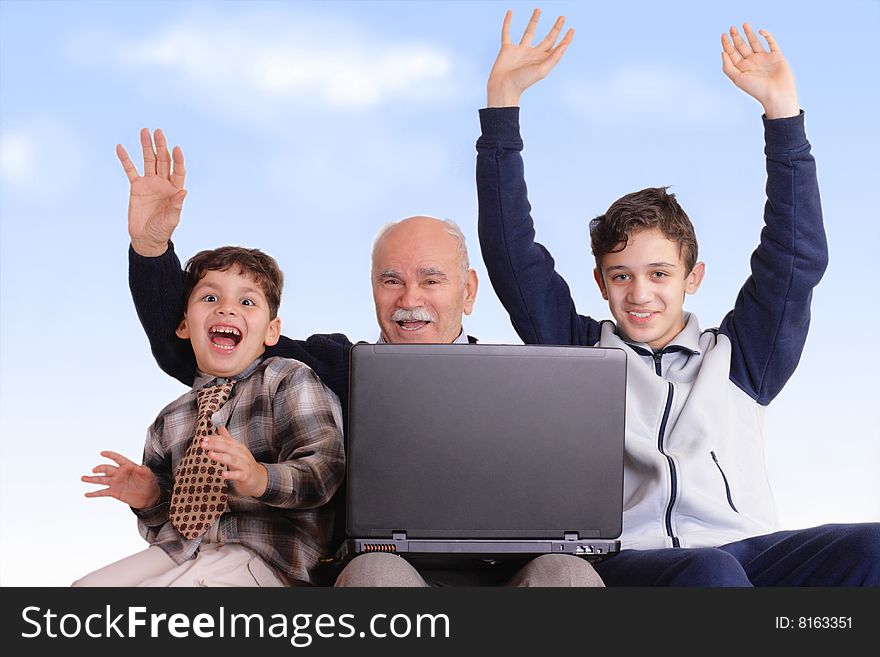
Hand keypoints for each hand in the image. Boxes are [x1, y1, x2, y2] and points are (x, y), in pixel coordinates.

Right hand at [82, 451, 160, 508]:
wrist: (149, 497)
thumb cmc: (150, 483)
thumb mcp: (149, 475)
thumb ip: (143, 470)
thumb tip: (137, 467)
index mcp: (128, 467)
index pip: (117, 459)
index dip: (110, 455)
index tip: (102, 453)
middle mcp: (119, 474)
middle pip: (106, 469)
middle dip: (100, 468)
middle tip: (94, 470)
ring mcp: (116, 483)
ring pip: (101, 479)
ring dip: (92, 479)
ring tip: (83, 478)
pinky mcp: (114, 492)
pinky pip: (102, 492)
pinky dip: (94, 493)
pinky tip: (86, 494)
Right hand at [117, 128, 186, 256]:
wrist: (146, 237)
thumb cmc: (162, 229)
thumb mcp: (171, 219)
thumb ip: (176, 205)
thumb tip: (184, 191)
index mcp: (175, 189)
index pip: (177, 170)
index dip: (177, 160)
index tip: (176, 148)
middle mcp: (163, 183)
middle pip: (163, 161)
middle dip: (161, 146)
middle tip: (158, 132)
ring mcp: (149, 183)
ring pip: (148, 161)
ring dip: (146, 147)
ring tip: (144, 131)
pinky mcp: (136, 187)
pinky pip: (130, 170)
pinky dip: (125, 159)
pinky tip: (120, 147)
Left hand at [203, 427, 267, 497]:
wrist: (258, 478)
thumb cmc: (244, 464)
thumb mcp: (237, 450)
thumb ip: (228, 439)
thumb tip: (221, 428)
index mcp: (239, 447)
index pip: (227, 440)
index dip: (216, 439)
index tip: (204, 438)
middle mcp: (243, 454)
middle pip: (229, 448)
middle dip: (216, 445)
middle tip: (203, 444)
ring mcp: (245, 465)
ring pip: (233, 460)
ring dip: (221, 457)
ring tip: (210, 454)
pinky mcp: (246, 476)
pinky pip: (239, 475)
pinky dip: (231, 474)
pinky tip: (223, 474)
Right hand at [487, 8, 573, 106]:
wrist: (503, 87)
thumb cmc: (522, 82)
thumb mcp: (542, 70)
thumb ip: (554, 58)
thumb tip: (565, 45)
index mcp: (542, 59)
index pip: (557, 46)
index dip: (565, 38)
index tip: (572, 29)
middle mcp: (533, 54)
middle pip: (547, 38)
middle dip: (555, 28)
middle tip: (562, 17)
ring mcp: (520, 50)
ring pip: (529, 32)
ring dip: (534, 21)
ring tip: (538, 10)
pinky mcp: (507, 49)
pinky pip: (507, 32)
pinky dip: (507, 22)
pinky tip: (510, 13)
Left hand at [721, 24, 797, 118]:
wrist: (777, 94)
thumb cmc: (756, 89)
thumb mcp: (738, 79)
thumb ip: (728, 67)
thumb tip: (723, 52)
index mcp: (742, 69)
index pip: (732, 54)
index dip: (727, 44)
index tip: (723, 35)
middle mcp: (752, 63)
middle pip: (742, 47)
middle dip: (736, 37)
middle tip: (731, 28)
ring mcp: (764, 58)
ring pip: (755, 43)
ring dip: (749, 33)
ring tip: (744, 24)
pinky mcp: (776, 56)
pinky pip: (771, 43)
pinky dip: (767, 36)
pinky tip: (760, 31)